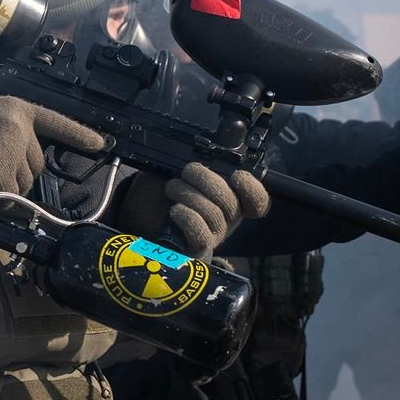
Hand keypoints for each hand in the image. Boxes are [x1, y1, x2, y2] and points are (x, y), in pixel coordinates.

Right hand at [0, 96, 105, 194]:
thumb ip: (10, 129)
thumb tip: (23, 160)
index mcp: (18, 109)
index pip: (56, 122)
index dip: (80, 134)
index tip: (100, 144)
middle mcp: (21, 128)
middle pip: (37, 162)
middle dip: (20, 172)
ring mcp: (14, 150)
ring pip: (25, 182)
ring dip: (8, 187)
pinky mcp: (4, 173)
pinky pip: (10, 197)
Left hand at [121, 163, 269, 255]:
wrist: (141, 213)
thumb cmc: (163, 188)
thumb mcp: (178, 168)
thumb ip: (194, 161)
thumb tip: (196, 151)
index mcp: (231, 197)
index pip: (257, 201)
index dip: (252, 189)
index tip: (237, 175)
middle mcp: (228, 219)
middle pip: (231, 202)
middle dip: (206, 179)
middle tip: (188, 171)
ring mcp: (213, 235)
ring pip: (213, 214)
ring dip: (189, 194)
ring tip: (172, 188)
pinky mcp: (196, 248)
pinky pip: (201, 234)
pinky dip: (187, 218)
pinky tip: (175, 209)